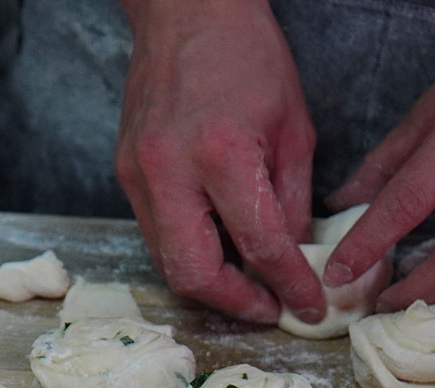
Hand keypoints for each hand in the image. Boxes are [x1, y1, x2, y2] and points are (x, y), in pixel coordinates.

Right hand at [116, 0, 323, 323]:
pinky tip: (218, 249)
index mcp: (221, 153)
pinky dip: (189, 252)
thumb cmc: (247, 58)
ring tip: (247, 286)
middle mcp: (169, 170)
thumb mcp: (294, 129)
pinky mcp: (124, 174)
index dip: (290, 286)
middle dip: (235, 304)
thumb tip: (293, 259)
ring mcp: (137, 175)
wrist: (185, 13)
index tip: (309, 306)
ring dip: (209, 284)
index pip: (260, 245)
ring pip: (166, 261)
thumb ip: (291, 202)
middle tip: (269, 310)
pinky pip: (156, 233)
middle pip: (193, 273)